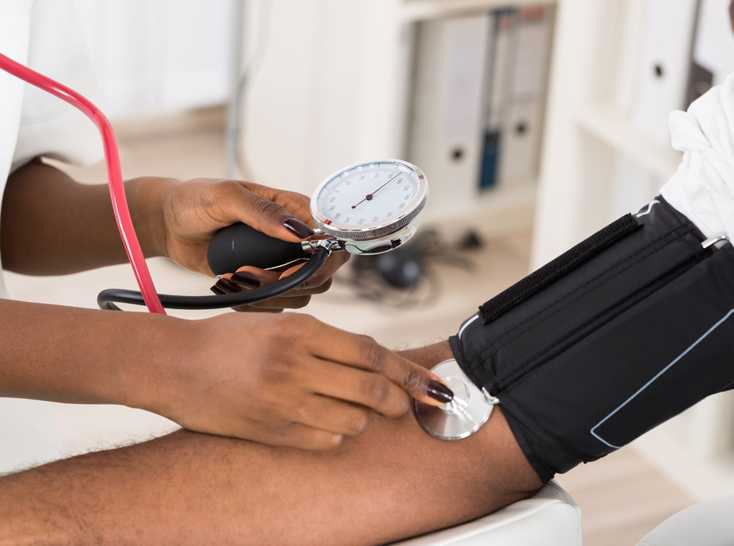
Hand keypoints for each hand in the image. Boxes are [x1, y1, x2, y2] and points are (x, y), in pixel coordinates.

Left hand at [138, 177, 347, 310]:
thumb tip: (299, 233)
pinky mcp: (265, 283)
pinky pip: (277, 305)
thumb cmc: (196, 200)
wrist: (169, 225)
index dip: (322, 260)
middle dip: (291, 282)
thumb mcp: (225, 197)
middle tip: (250, 273)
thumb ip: (262, 212)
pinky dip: (255, 304)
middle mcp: (294, 240)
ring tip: (234, 276)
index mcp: (294, 210)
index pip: (332, 238)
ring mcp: (281, 263)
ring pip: (301, 294)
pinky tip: (230, 286)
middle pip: (322, 274)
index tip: (290, 269)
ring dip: (269, 294)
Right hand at [138, 313, 454, 448]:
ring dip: (363, 418)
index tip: (430, 384)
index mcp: (301, 330)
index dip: (407, 371)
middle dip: (398, 400)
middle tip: (404, 405)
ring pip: (353, 421)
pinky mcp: (271, 431)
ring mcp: (283, 401)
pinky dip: (336, 436)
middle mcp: (296, 364)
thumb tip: (375, 361)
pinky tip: (325, 424)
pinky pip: (326, 442)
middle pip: (371, 389)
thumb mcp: (279, 324)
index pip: (371, 352)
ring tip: (353, 410)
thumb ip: (325, 341)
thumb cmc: (229, 340)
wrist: (174, 365)